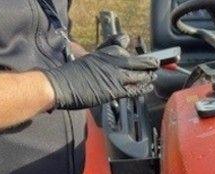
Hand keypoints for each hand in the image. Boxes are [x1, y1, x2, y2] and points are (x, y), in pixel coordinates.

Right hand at [42, 34, 159, 109]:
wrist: (60, 85)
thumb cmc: (67, 76)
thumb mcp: (83, 61)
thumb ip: (94, 59)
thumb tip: (97, 60)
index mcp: (100, 54)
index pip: (117, 45)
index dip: (125, 45)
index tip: (130, 43)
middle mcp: (109, 62)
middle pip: (133, 60)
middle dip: (146, 62)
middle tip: (154, 62)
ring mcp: (113, 76)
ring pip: (136, 74)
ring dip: (147, 74)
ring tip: (154, 74)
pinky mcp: (114, 89)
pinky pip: (133, 88)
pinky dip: (142, 87)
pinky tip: (149, 86)